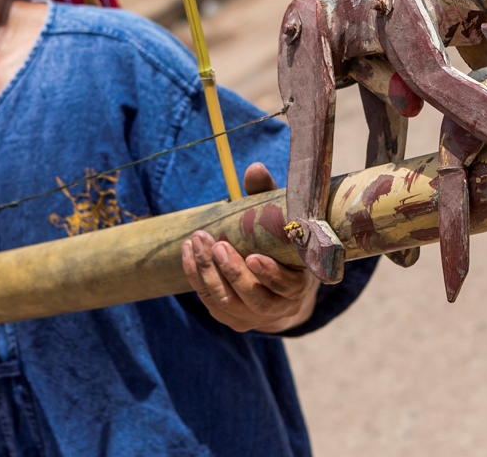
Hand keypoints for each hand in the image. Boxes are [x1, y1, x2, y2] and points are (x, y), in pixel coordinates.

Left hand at [181, 163, 318, 332]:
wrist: (278, 284)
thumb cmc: (280, 244)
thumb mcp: (279, 221)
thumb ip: (268, 196)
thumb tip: (255, 168)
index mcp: (298, 286)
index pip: (286, 287)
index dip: (270, 275)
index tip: (253, 256)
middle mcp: (279, 308)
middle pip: (253, 298)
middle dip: (232, 271)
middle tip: (217, 244)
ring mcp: (252, 317)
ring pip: (227, 302)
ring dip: (208, 272)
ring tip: (197, 241)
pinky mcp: (231, 318)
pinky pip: (209, 301)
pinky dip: (196, 276)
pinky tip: (187, 251)